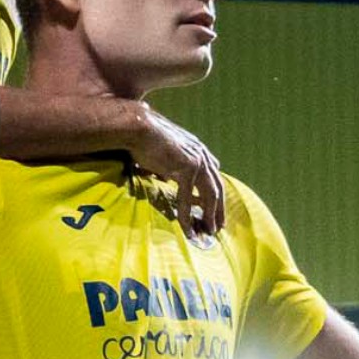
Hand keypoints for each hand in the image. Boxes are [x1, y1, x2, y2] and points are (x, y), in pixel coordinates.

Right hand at [128, 104, 223, 237]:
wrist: (139, 127)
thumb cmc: (145, 138)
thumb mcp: (164, 152)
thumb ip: (172, 164)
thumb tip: (167, 177)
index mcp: (198, 150)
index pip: (213, 175)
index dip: (216, 194)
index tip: (215, 208)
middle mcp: (202, 155)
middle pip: (217, 187)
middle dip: (219, 209)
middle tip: (218, 226)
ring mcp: (196, 162)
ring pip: (209, 195)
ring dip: (209, 215)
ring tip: (209, 231)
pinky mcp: (186, 169)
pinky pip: (187, 198)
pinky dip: (186, 215)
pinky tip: (186, 228)